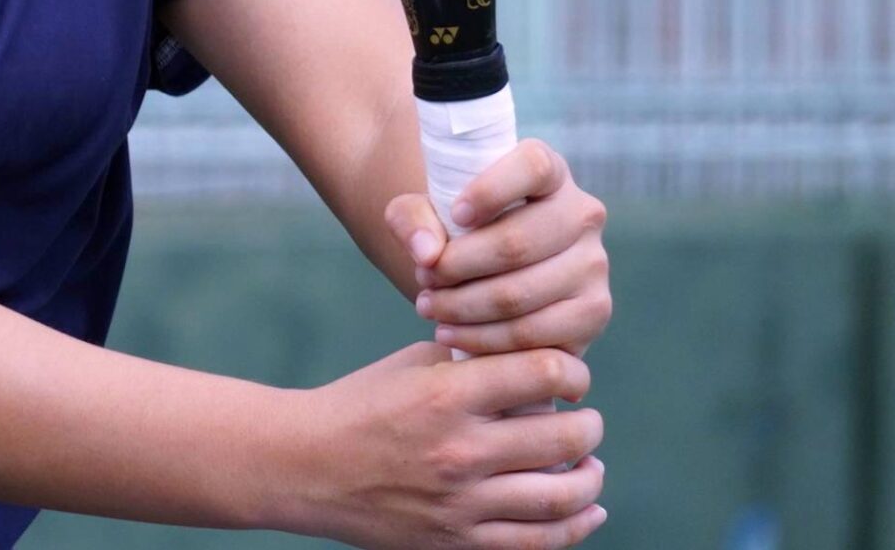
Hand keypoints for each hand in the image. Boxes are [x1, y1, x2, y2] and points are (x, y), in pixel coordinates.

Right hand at [258, 342, 605, 546]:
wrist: (304, 467)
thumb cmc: (362, 404)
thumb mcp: (413, 366)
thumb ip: (475, 362)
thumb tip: (541, 364)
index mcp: (446, 394)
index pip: (544, 374)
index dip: (573, 371)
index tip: (571, 376)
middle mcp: (458, 449)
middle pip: (565, 436)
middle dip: (588, 424)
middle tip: (586, 418)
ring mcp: (460, 502)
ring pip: (561, 496)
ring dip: (590, 477)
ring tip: (590, 464)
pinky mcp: (457, 542)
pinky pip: (538, 541)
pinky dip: (575, 525)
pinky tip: (589, 508)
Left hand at [386, 141, 611, 356]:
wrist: (493, 274)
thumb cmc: (458, 231)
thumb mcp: (424, 212)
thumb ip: (411, 218)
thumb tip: (428, 253)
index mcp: (550, 173)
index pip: (533, 166)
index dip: (490, 190)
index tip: (454, 213)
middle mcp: (583, 214)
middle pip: (517, 242)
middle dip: (457, 266)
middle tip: (424, 277)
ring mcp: (594, 265)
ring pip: (520, 294)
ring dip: (463, 307)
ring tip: (429, 306)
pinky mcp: (593, 313)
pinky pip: (533, 335)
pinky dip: (484, 340)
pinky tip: (452, 333)